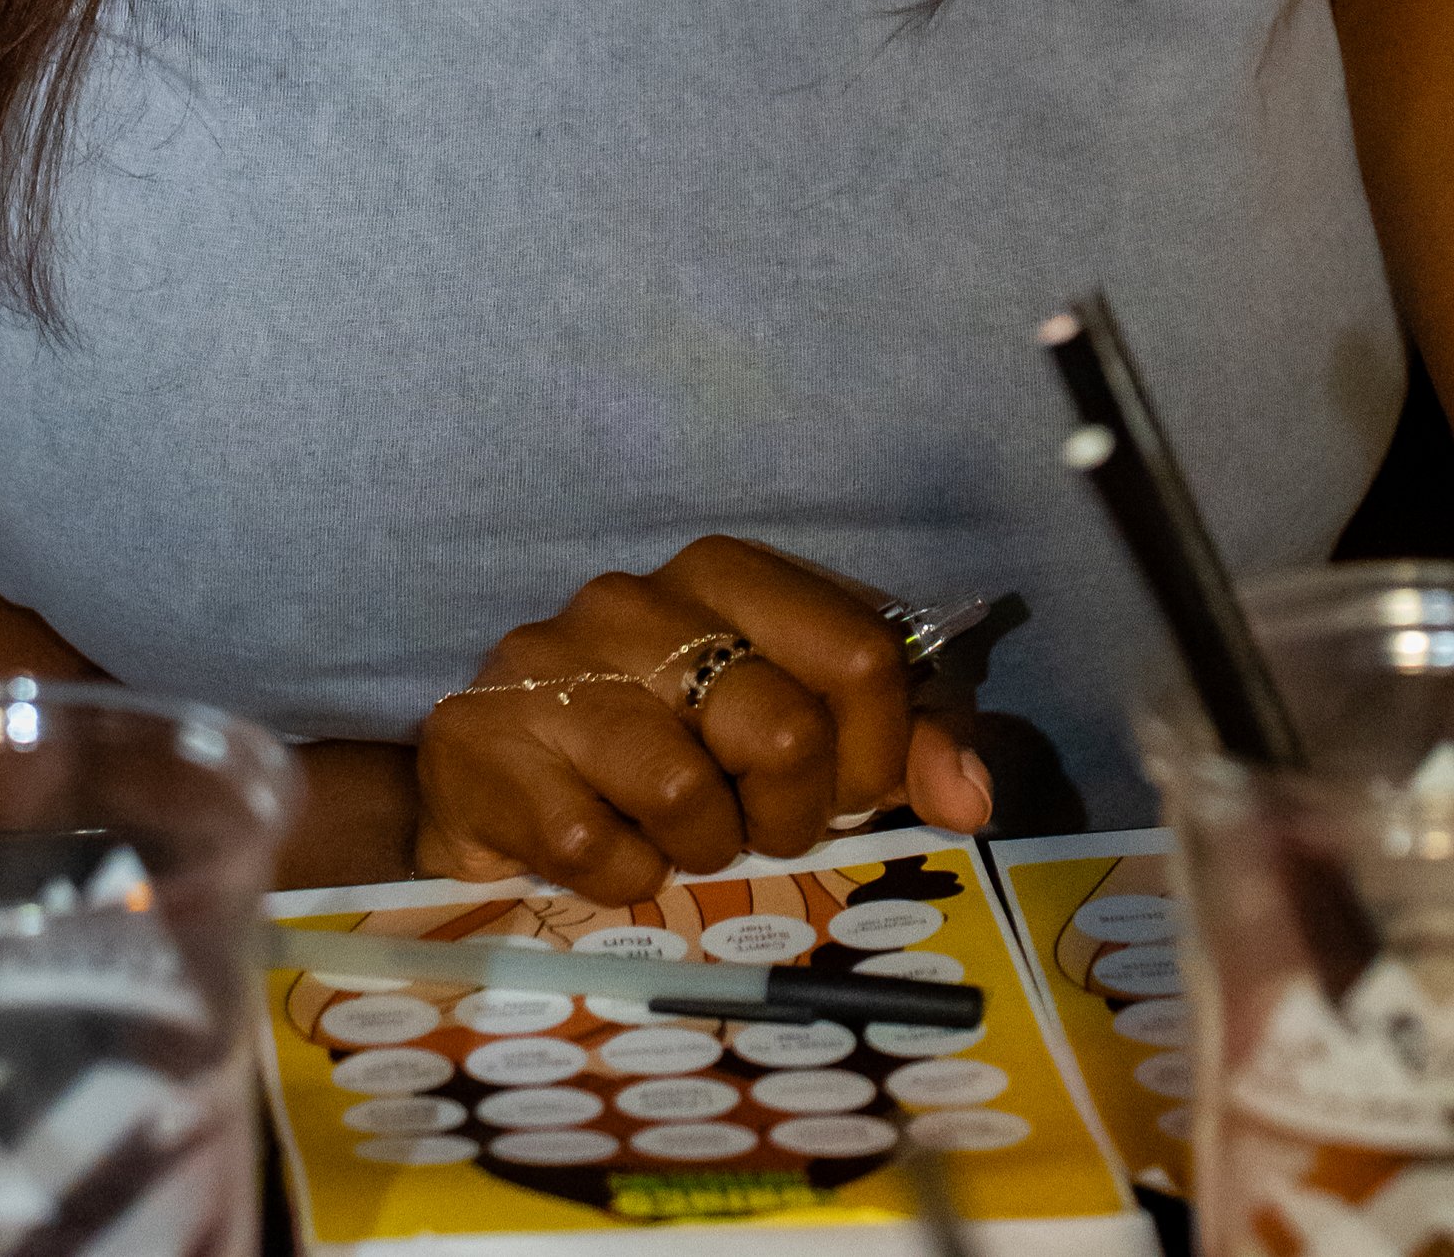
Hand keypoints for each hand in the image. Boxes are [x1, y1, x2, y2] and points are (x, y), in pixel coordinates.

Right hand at [415, 538, 993, 893]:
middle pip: (783, 728)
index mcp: (728, 575)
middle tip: (754, 829)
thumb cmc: (672, 765)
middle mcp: (636, 597)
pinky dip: (621, 879)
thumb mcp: (805, 743)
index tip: (850, 799)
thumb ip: (907, 749)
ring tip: (678, 842)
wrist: (502, 806)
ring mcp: (550, 662)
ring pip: (687, 791)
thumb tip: (972, 794)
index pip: (863, 655)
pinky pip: (594, 846)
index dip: (877, 757)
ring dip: (700, 850)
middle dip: (788, 817)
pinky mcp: (481, 741)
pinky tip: (608, 856)